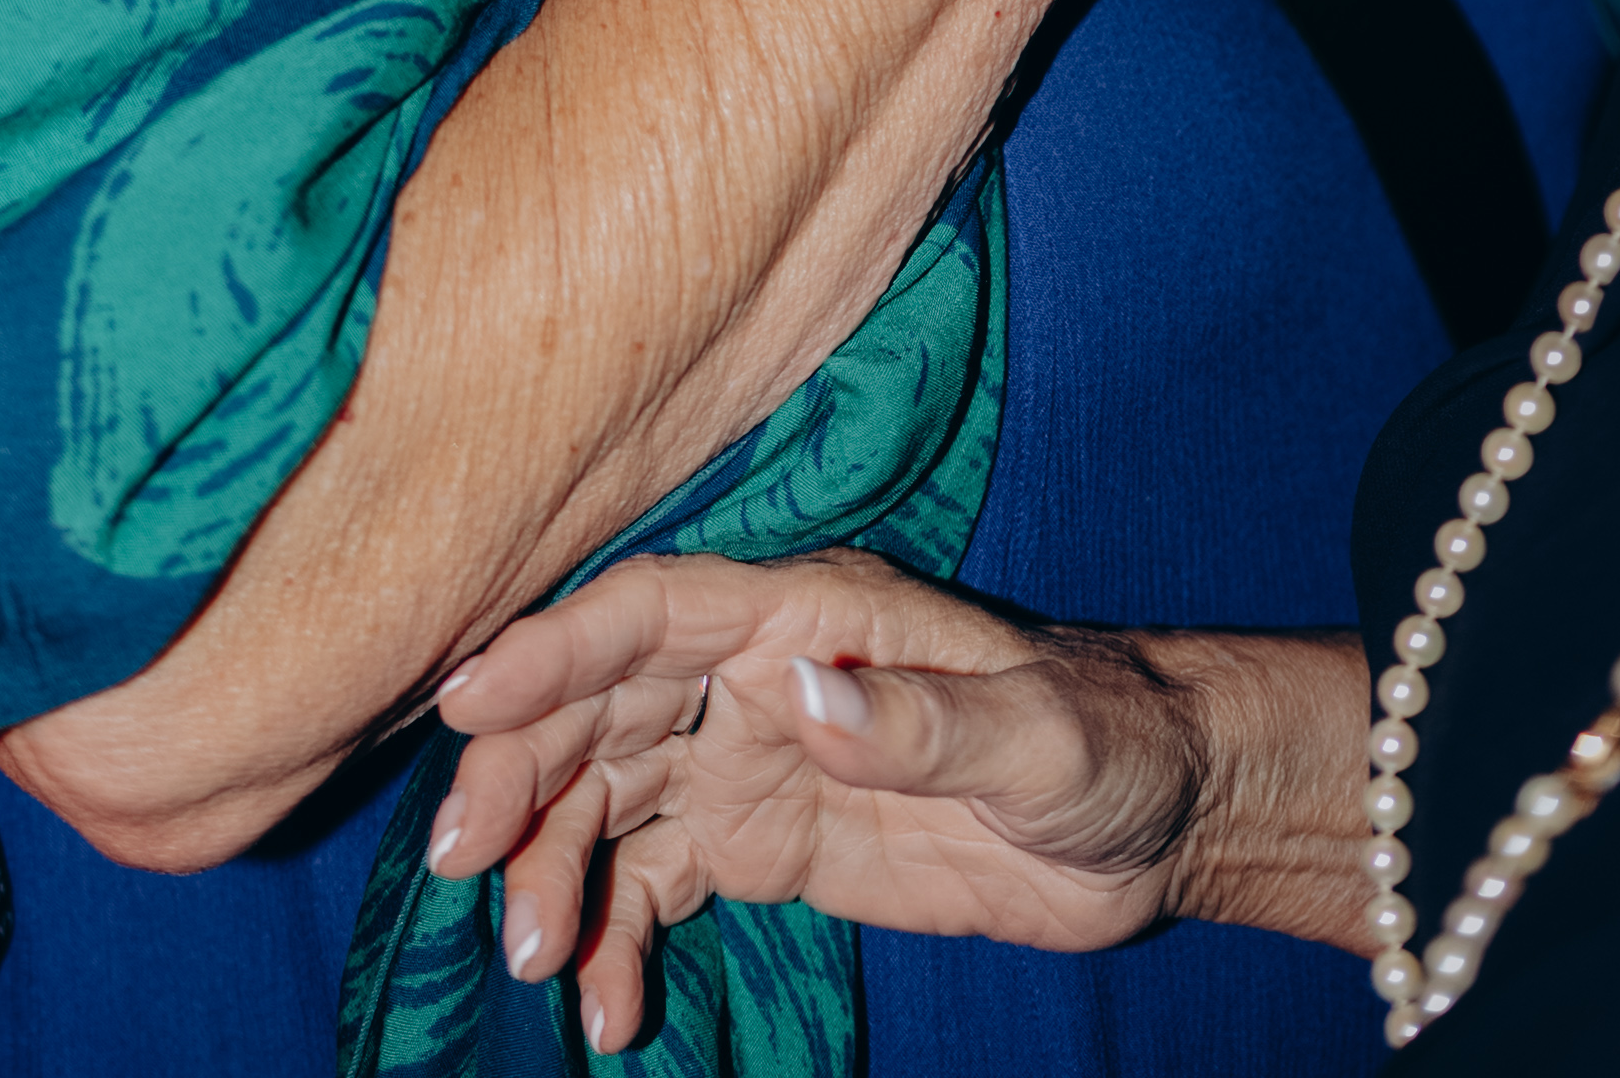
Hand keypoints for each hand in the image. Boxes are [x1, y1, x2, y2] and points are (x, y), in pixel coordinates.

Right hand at [430, 553, 1368, 1048]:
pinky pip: (656, 879)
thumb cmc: (1106, 741)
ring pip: (605, 795)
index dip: (552, 647)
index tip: (466, 700)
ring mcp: (750, 757)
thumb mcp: (1034, 738)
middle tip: (467, 864)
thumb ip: (919, 720)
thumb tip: (798, 695)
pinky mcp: (763, 838)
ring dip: (553, 867)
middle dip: (518, 773)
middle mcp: (755, 674)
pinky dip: (615, 936)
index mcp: (806, 616)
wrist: (1153, 815)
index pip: (650, 612)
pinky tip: (609, 1007)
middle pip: (596, 705)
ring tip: (540, 959)